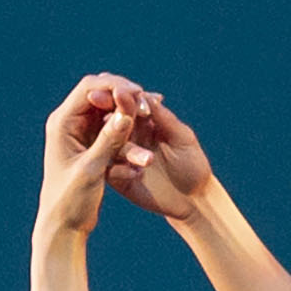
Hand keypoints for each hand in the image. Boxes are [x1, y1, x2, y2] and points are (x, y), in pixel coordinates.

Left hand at [40, 73, 138, 238]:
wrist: (64, 225)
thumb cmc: (70, 200)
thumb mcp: (91, 170)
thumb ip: (109, 141)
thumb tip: (125, 114)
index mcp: (63, 123)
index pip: (90, 88)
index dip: (116, 86)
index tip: (140, 94)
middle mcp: (70, 123)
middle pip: (102, 95)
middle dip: (127, 99)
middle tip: (150, 103)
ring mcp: (82, 133)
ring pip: (112, 114)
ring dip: (131, 120)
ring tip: (151, 119)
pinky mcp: (93, 146)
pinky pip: (115, 132)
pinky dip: (131, 135)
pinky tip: (148, 137)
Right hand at [106, 90, 220, 220]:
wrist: (192, 199)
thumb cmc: (192, 164)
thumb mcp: (182, 138)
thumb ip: (164, 118)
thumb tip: (144, 95)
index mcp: (144, 122)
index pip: (129, 104)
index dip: (122, 97)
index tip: (117, 91)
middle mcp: (129, 136)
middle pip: (114, 120)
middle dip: (109, 113)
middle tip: (98, 102)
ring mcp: (121, 156)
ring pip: (110, 145)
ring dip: (115, 142)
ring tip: (124, 145)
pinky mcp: (118, 177)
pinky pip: (111, 171)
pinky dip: (120, 170)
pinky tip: (135, 173)